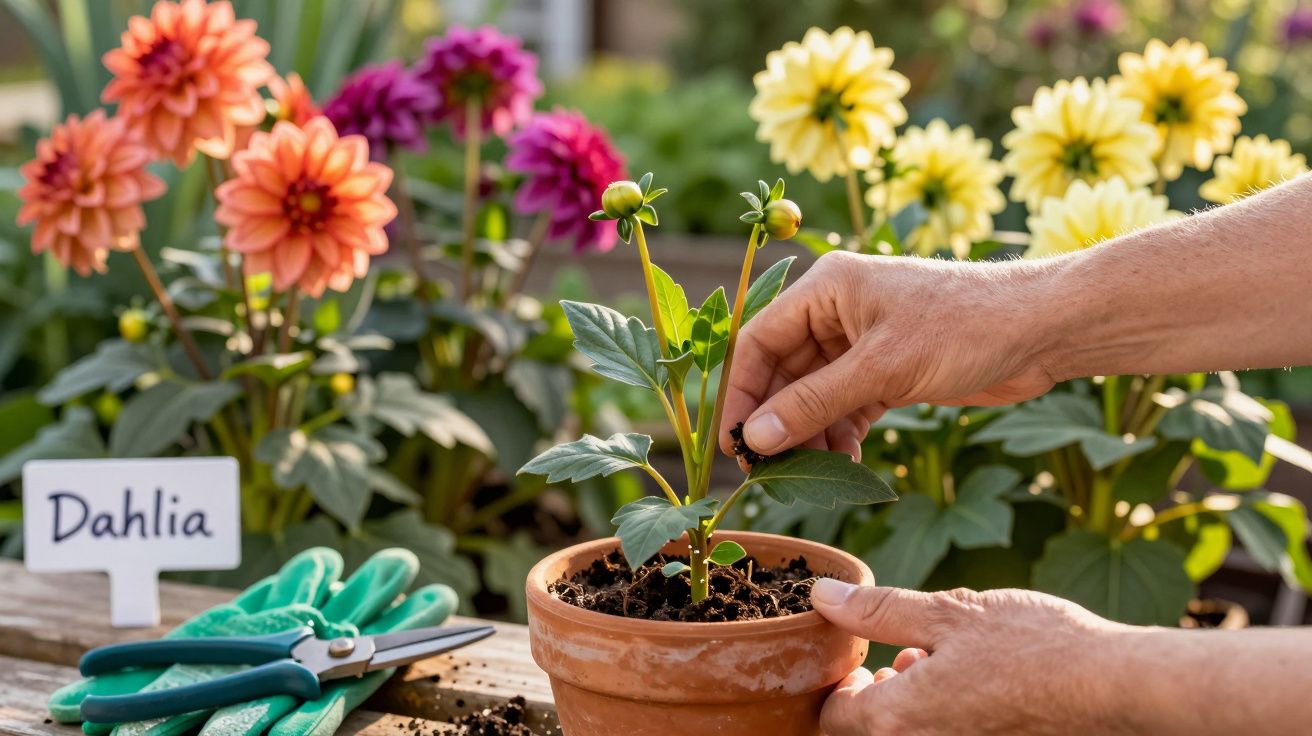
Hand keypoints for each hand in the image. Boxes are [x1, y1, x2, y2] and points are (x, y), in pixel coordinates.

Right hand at [721, 252, 1056, 458]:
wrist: (1044, 329)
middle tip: (766, 469)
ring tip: (808, 472)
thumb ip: (816, 402)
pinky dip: (841, 433)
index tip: (733, 443)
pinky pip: (847, 405)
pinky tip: (845, 460)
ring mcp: (865, 342)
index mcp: (827, 288)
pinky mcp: (891, 370)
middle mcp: (838, 311)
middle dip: (776, 419)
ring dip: (808, 432)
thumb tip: (758, 438)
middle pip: (784, 370)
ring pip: (815, 393)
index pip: (759, 340)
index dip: (742, 392)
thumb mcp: (883, 367)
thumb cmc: (966, 325)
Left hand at [810, 580, 1128, 734]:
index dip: (840, 682)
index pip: (835, 717)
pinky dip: (947, 719)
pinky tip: (975, 686)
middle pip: (872, 732)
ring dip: (912, 705)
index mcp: (898, 720)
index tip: (860, 656)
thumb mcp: (949, 612)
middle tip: (900, 657)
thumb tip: (824, 597)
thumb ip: (880, 611)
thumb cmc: (1035, 647)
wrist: (1117, 688)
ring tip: (938, 663)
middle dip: (877, 694)